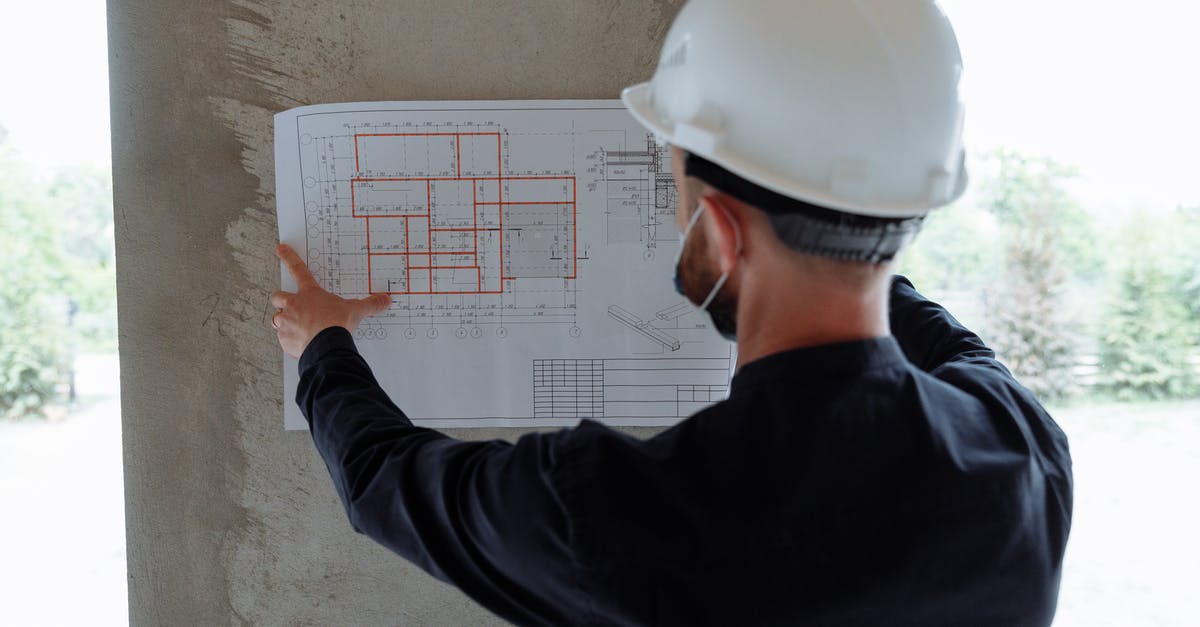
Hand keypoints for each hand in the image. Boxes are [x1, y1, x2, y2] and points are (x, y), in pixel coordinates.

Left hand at [270, 244, 390, 357]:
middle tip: (290, 306)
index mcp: (310, 294)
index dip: (289, 257)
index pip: (298, 270)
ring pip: (276, 318)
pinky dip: (289, 340)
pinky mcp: (285, 340)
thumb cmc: (337, 325)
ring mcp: (287, 323)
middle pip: (278, 296)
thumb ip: (369, 304)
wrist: (327, 347)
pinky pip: (283, 339)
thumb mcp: (355, 311)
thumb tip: (385, 299)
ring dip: (284, 322)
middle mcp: (294, 305)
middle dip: (282, 300)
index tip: (281, 249)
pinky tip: (301, 344)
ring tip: (297, 328)